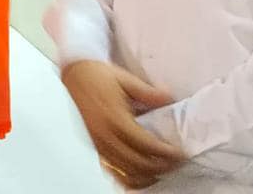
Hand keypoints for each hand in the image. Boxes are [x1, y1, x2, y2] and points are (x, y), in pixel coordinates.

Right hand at [61, 60, 184, 188]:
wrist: (73, 74)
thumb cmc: (97, 75)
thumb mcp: (124, 78)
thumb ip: (148, 92)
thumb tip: (169, 98)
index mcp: (115, 117)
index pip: (145, 144)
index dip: (165, 153)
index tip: (180, 154)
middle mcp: (105, 134)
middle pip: (137, 162)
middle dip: (160, 167)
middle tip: (176, 163)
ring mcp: (98, 142)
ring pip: (125, 170)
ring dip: (147, 175)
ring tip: (162, 171)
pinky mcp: (93, 146)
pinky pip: (112, 170)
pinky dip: (128, 178)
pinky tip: (140, 177)